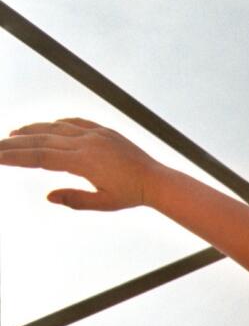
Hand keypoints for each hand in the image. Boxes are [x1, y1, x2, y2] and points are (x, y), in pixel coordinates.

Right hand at [0, 118, 160, 210]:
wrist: (157, 180)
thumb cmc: (131, 195)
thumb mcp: (103, 203)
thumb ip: (75, 200)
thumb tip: (48, 196)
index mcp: (84, 161)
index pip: (40, 157)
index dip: (16, 156)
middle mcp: (87, 143)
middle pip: (41, 140)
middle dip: (15, 143)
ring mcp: (96, 134)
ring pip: (57, 127)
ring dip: (33, 130)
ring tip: (13, 135)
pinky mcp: (105, 131)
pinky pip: (76, 122)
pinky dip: (58, 123)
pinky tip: (47, 126)